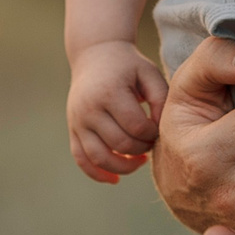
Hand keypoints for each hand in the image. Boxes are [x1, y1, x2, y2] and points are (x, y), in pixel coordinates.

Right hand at [66, 39, 167, 182]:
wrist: (95, 55)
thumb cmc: (129, 66)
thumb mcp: (149, 74)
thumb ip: (161, 99)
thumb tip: (160, 130)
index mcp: (110, 92)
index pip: (135, 126)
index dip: (152, 134)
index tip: (159, 129)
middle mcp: (89, 108)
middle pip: (119, 144)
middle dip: (141, 149)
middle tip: (152, 144)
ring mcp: (78, 121)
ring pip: (98, 158)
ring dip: (122, 167)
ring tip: (139, 162)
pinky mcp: (73, 129)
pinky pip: (81, 159)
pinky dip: (97, 173)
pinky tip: (115, 179)